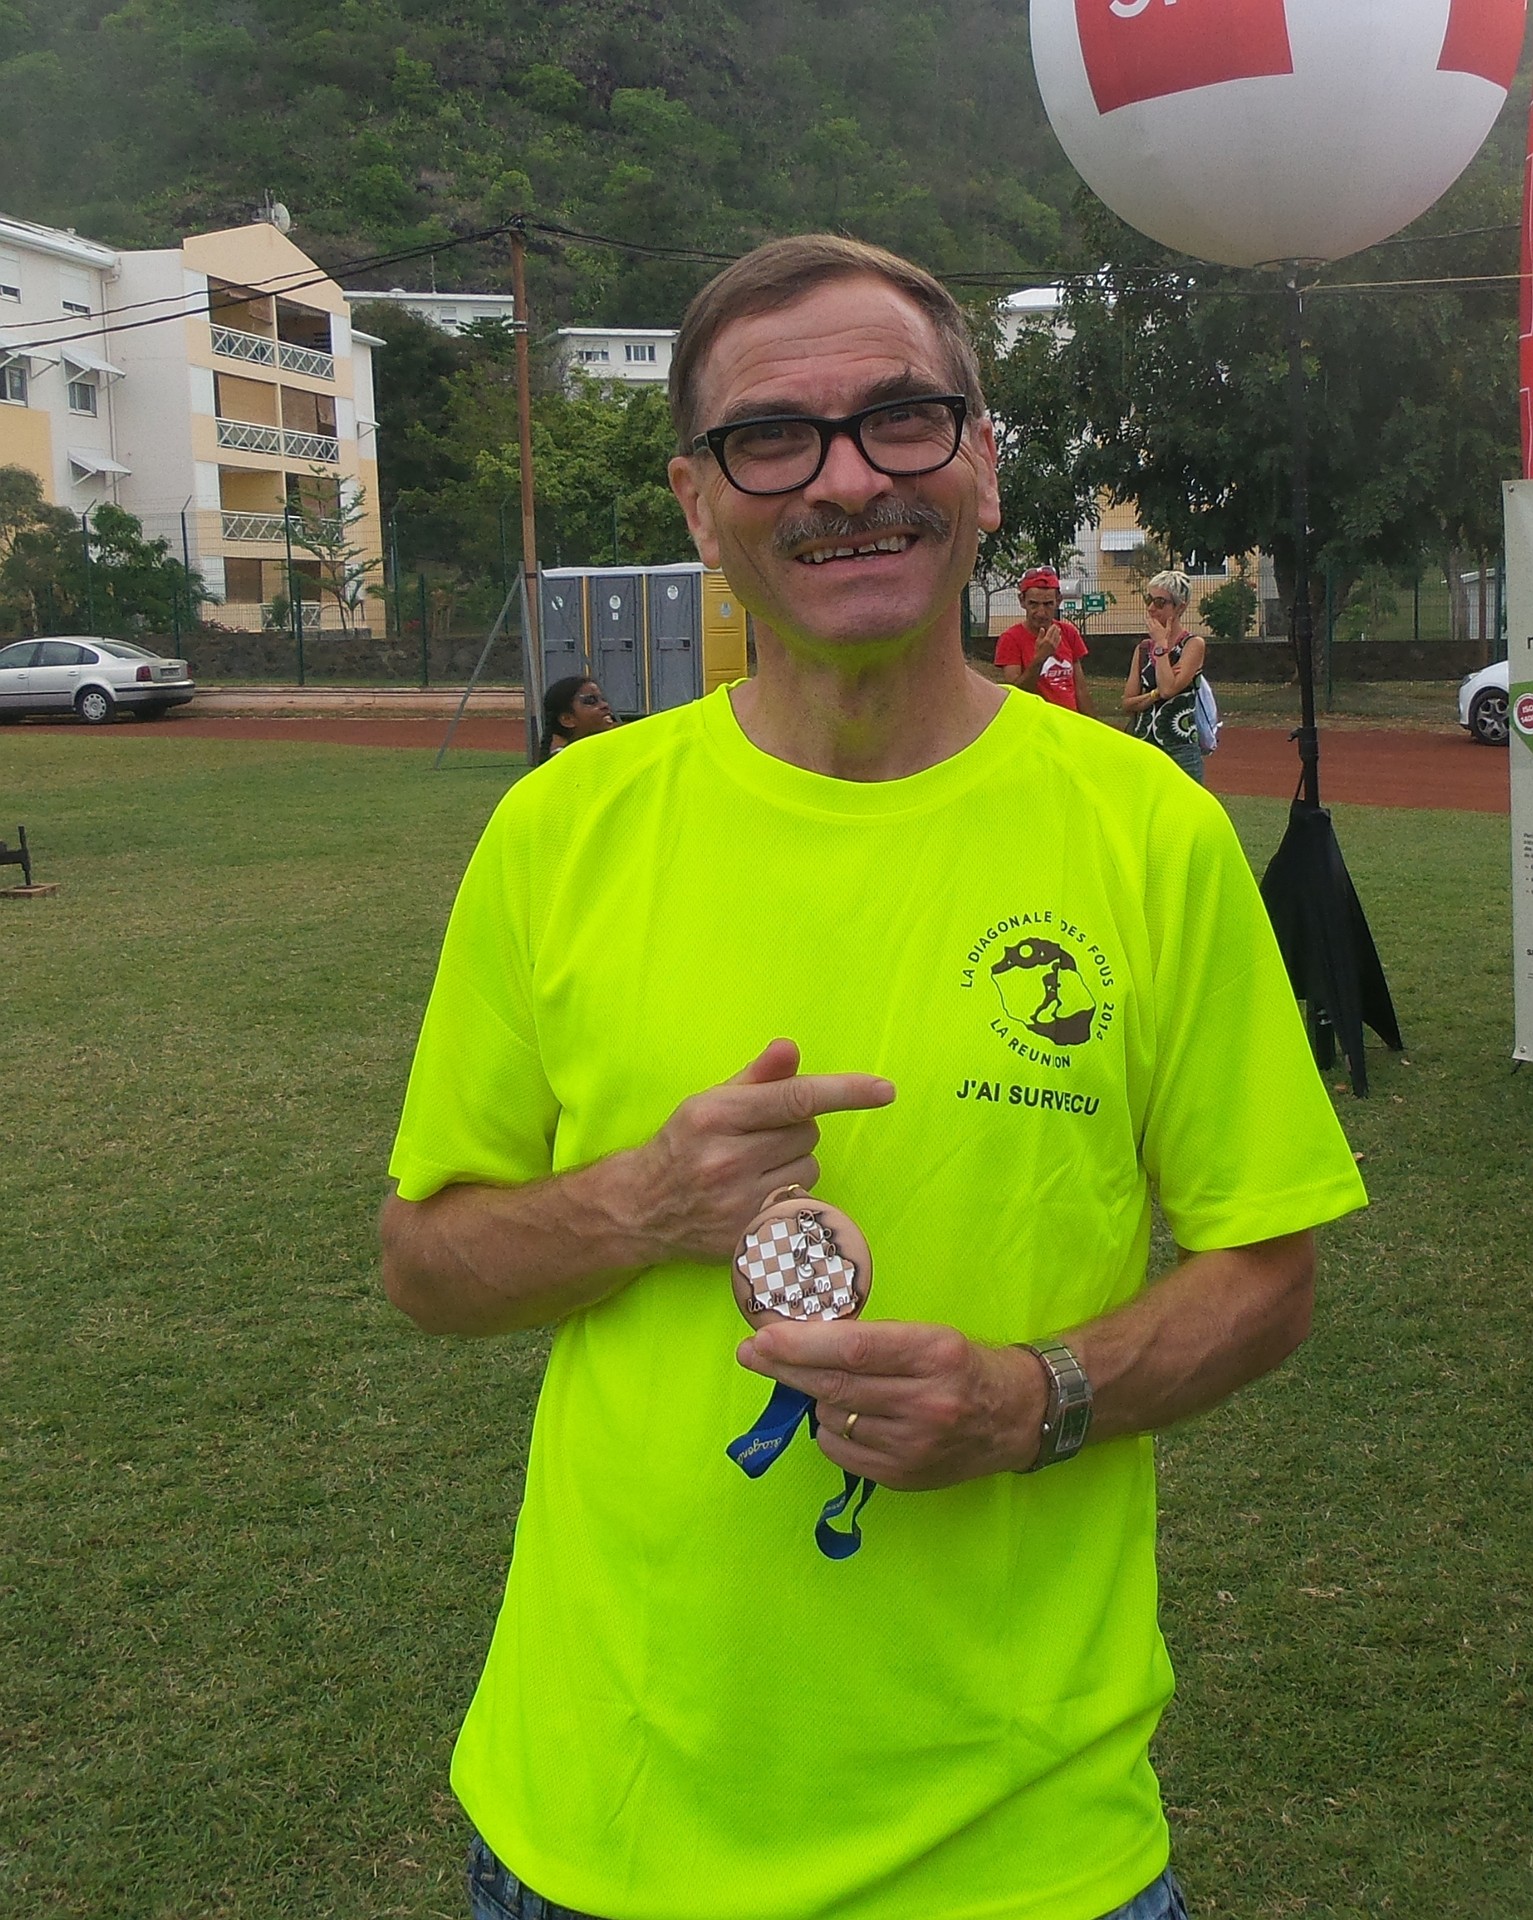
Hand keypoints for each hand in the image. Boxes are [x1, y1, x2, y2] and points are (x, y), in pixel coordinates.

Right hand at [628, 1039, 894, 1264]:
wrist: (642, 1208)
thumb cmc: (683, 1144)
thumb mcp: (710, 1101)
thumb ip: (757, 1077)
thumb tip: (790, 1049)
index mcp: (714, 1116)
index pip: (795, 1099)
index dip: (845, 1091)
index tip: (884, 1090)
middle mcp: (726, 1160)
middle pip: (807, 1133)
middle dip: (794, 1129)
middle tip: (759, 1137)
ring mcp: (738, 1203)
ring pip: (809, 1168)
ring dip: (794, 1163)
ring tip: (755, 1168)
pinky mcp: (750, 1235)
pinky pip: (802, 1202)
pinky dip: (790, 1194)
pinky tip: (758, 1194)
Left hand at [738, 1317, 1045, 1489]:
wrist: (1017, 1416)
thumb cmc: (964, 1365)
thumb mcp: (929, 1336)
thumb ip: (874, 1341)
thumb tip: (801, 1341)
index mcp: (935, 1354)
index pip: (855, 1349)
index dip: (802, 1345)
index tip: (763, 1337)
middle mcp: (927, 1402)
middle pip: (836, 1386)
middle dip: (785, 1368)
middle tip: (751, 1353)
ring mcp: (915, 1446)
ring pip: (833, 1420)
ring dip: (818, 1400)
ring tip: (834, 1387)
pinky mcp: (905, 1476)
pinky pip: (840, 1452)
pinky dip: (830, 1431)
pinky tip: (845, 1417)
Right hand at [1035, 622, 1060, 659]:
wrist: (1040, 658)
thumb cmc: (1038, 650)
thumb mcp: (1038, 641)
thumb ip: (1041, 634)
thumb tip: (1042, 628)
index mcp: (1046, 639)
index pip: (1051, 631)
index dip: (1053, 627)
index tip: (1054, 624)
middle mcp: (1051, 642)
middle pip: (1055, 633)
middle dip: (1056, 629)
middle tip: (1056, 626)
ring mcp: (1054, 645)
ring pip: (1057, 637)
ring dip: (1058, 633)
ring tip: (1059, 629)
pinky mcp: (1055, 648)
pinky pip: (1058, 642)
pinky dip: (1059, 638)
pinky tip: (1059, 636)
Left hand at [1146, 604, 1175, 645]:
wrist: (1160, 644)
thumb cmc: (1165, 637)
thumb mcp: (1168, 629)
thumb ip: (1169, 622)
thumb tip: (1171, 616)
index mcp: (1157, 625)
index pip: (1153, 618)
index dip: (1152, 614)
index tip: (1151, 610)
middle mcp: (1153, 627)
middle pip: (1148, 620)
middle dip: (1148, 616)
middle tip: (1147, 612)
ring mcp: (1150, 630)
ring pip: (1147, 623)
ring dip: (1146, 619)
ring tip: (1146, 616)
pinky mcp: (1150, 633)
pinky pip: (1147, 627)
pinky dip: (1147, 624)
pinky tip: (1148, 623)